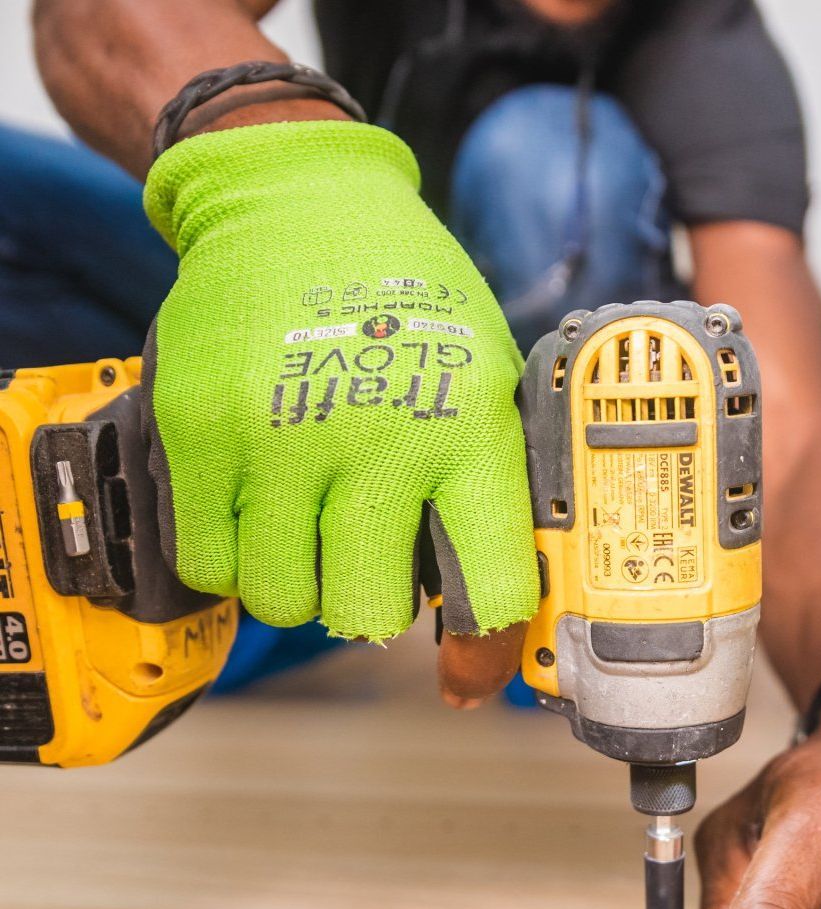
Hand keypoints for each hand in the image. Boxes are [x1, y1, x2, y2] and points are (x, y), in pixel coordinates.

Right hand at [141, 121, 539, 701]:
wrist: (298, 199)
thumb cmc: (406, 299)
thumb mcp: (485, 375)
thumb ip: (490, 487)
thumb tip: (493, 611)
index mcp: (470, 428)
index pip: (490, 587)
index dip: (483, 649)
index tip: (467, 671)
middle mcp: (379, 439)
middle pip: (368, 615)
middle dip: (368, 603)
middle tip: (363, 558)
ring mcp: (281, 437)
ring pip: (284, 601)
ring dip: (297, 580)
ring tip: (305, 522)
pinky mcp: (201, 432)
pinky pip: (210, 565)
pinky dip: (233, 556)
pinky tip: (256, 508)